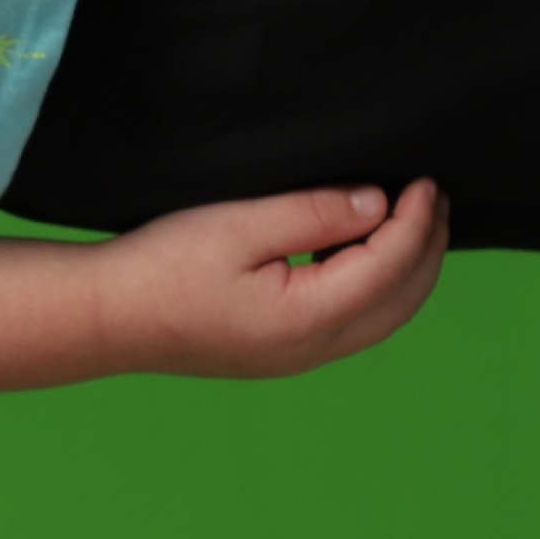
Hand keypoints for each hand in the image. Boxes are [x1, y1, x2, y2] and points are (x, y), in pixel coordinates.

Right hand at [93, 178, 448, 377]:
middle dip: (427, 249)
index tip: (426, 180)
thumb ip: (313, 214)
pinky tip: (360, 253)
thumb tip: (376, 204)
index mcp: (307, 318)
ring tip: (411, 222)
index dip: (416, 222)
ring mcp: (295, 358)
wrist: (104, 317)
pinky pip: (351, 323)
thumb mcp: (237, 225)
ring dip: (406, 272)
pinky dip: (375, 286)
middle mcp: (311, 350)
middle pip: (401, 303)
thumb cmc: (161, 266)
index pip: (390, 267)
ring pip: (380, 318)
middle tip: (435, 198)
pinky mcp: (277, 354)